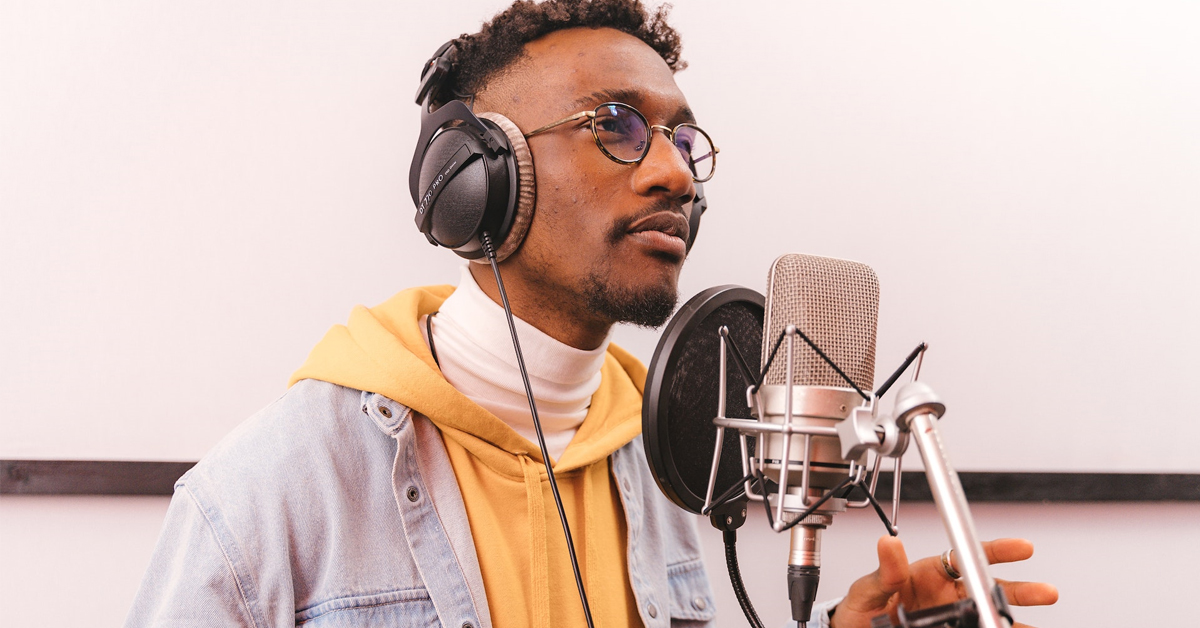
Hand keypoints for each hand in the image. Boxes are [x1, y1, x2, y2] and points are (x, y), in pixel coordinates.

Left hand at [829, 537, 1057, 627]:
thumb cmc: (859, 611)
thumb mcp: (867, 590)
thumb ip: (883, 572)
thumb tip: (888, 544)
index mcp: (928, 574)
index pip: (967, 556)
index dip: (995, 551)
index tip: (1022, 548)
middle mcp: (946, 596)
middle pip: (989, 589)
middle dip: (1020, 591)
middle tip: (1046, 593)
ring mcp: (951, 619)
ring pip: (989, 615)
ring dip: (1015, 621)